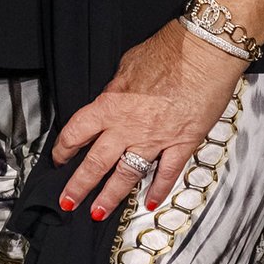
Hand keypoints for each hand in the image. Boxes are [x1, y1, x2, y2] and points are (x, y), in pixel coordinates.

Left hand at [51, 21, 244, 219]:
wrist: (204, 53)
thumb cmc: (169, 51)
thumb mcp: (128, 64)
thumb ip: (116, 88)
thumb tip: (110, 97)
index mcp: (111, 104)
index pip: (77, 132)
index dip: (64, 148)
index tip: (59, 158)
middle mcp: (128, 127)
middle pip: (95, 163)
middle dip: (78, 186)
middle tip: (68, 201)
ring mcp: (155, 139)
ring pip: (126, 175)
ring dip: (110, 197)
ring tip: (98, 212)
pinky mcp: (181, 144)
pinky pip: (166, 174)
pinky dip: (158, 190)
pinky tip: (150, 202)